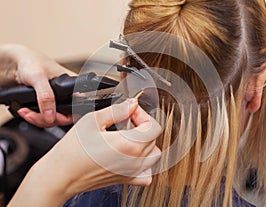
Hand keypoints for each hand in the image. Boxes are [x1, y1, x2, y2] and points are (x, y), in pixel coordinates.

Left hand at [0, 44, 75, 126]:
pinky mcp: (48, 104)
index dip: (66, 117)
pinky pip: (45, 117)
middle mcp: (67, 95)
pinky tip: (26, 112)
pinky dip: (34, 117)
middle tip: (34, 116)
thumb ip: (46, 96)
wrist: (16, 63)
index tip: (52, 117)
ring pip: (54, 119)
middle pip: (65, 117)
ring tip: (26, 113)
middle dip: (48, 120)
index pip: (77, 109)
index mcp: (73, 86)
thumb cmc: (31, 62)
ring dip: (38, 120)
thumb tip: (50, 115)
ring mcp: (57, 101)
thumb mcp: (38, 77)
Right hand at [8, 99, 161, 206]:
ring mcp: (132, 172)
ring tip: (130, 136)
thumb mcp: (93, 121)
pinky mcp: (126, 179)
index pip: (153, 126)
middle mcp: (134, 160)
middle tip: (125, 120)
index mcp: (129, 144)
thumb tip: (131, 104)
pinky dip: (146, 164)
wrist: (61, 175)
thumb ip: (117, 110)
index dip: (143, 114)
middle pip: (153, 138)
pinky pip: (146, 174)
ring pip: (153, 154)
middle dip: (142, 125)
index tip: (130, 111)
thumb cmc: (72, 151)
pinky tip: (133, 156)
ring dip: (146, 142)